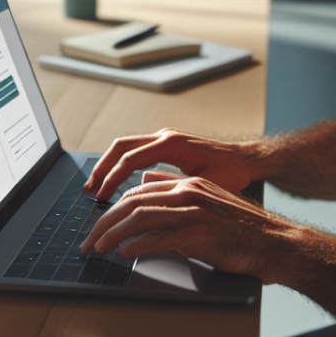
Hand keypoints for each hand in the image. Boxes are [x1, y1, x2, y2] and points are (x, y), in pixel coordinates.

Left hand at [79, 175, 293, 283]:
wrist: (272, 242)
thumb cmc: (239, 226)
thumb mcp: (207, 200)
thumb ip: (176, 189)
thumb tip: (146, 180)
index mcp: (187, 183)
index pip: (138, 190)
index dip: (113, 207)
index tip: (98, 225)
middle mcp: (187, 191)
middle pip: (133, 201)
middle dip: (104, 221)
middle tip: (89, 240)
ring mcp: (193, 211)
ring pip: (140, 217)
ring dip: (113, 234)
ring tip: (98, 248)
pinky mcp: (198, 232)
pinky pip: (158, 238)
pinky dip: (137, 246)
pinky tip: (126, 253)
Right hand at [83, 128, 256, 200]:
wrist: (246, 159)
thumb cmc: (231, 173)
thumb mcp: (201, 185)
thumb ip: (173, 188)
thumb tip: (145, 200)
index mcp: (171, 144)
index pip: (129, 159)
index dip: (111, 179)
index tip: (100, 197)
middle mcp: (165, 136)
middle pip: (120, 147)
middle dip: (101, 168)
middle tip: (89, 190)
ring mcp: (165, 137)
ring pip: (126, 146)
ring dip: (109, 164)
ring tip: (97, 186)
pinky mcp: (167, 143)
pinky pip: (136, 149)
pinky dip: (121, 163)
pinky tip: (117, 180)